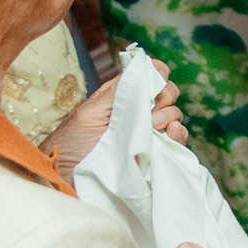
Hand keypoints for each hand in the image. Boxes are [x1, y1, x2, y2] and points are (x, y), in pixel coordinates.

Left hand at [45, 75, 186, 178]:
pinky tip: (171, 134)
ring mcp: (146, 132)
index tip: (155, 83)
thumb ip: (118, 91)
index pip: (148, 74)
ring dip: (169, 116)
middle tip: (150, 112)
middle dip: (164, 97)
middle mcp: (136, 111)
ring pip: (174, 113)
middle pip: (166, 91)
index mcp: (120, 96)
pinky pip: (177, 138)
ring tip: (154, 128)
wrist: (68, 182)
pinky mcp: (154, 152)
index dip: (157, 74)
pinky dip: (179, 133)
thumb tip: (145, 66)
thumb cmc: (71, 146)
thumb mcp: (90, 113)